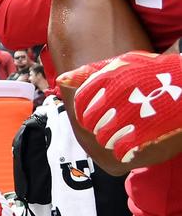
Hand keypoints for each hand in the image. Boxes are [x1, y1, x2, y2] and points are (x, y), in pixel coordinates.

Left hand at [58, 51, 181, 163]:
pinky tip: (132, 144)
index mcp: (110, 76)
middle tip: (113, 125)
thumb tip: (61, 80)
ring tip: (123, 133)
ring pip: (102, 138)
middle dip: (98, 126)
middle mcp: (117, 94)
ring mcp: (130, 114)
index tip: (97, 114)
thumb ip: (90, 73)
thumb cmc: (155, 74)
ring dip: (110, 139)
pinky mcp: (142, 134)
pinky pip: (118, 151)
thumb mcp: (124, 64)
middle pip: (89, 122)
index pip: (80, 103)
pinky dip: (122, 151)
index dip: (85, 113)